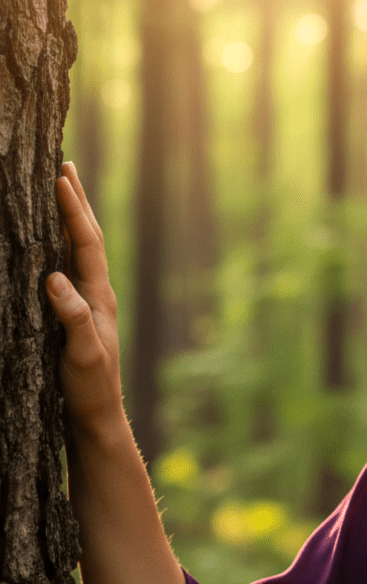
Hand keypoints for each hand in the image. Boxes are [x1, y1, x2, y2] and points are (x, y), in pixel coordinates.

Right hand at [46, 162, 124, 434]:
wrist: (96, 416)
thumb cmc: (89, 388)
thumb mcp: (82, 354)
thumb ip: (72, 317)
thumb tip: (53, 278)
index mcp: (100, 297)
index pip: (86, 244)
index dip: (74, 211)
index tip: (61, 177)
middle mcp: (96, 294)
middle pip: (87, 239)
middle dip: (76, 203)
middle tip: (65, 167)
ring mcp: (87, 304)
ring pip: (78, 252)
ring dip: (69, 220)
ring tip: (60, 193)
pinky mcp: (75, 316)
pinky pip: (68, 270)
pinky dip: (58, 247)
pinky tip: (49, 245)